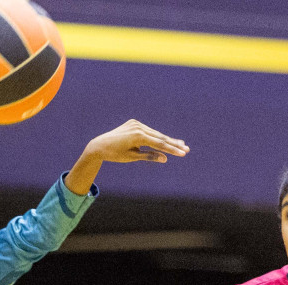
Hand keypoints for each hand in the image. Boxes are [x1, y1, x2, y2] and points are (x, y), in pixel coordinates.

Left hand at [66, 120, 188, 193]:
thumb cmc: (115, 154)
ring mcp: (136, 124)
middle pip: (159, 137)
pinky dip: (156, 136)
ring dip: (167, 140)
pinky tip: (166, 140)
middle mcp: (138, 127)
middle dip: (173, 144)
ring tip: (181, 144)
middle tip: (187, 149)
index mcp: (137, 136)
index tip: (183, 153)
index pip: (159, 143)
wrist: (100, 145)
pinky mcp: (134, 123)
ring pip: (154, 134)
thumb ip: (149, 156)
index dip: (172, 149)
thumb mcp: (132, 157)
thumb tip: (165, 158)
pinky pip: (148, 131)